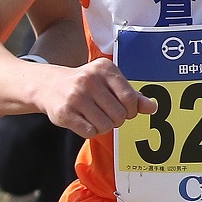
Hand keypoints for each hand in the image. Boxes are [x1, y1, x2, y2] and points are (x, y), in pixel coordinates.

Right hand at [33, 57, 155, 137]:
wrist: (49, 85)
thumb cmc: (85, 85)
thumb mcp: (108, 83)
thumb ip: (131, 95)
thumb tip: (152, 108)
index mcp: (104, 69)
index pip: (130, 99)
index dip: (131, 111)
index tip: (123, 109)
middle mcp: (89, 80)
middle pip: (119, 115)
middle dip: (116, 120)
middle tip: (106, 114)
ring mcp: (75, 97)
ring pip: (105, 126)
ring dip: (103, 127)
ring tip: (93, 117)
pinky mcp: (64, 112)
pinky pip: (89, 132)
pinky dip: (90, 132)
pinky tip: (83, 121)